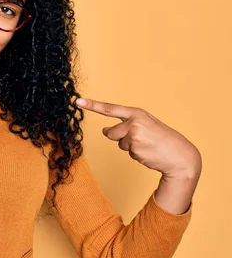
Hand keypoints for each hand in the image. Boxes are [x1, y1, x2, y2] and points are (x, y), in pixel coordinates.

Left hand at [75, 98, 201, 178]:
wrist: (180, 156)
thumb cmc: (162, 139)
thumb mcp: (146, 124)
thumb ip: (127, 123)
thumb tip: (105, 131)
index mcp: (137, 113)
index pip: (110, 108)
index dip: (93, 105)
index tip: (77, 101)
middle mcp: (134, 122)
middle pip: (110, 133)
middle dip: (119, 138)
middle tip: (140, 139)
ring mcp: (134, 136)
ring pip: (119, 144)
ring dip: (130, 147)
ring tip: (147, 146)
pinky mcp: (135, 149)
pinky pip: (127, 153)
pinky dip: (136, 155)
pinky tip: (149, 153)